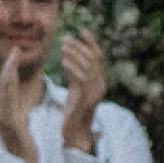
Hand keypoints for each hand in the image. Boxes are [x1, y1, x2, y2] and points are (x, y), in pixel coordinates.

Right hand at [0, 48, 39, 162]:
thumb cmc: (26, 148)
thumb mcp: (24, 126)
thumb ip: (21, 111)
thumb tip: (24, 95)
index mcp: (6, 112)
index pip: (7, 87)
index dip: (10, 70)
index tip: (16, 53)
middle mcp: (0, 114)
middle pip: (2, 86)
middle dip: (8, 67)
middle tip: (15, 50)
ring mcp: (1, 119)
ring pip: (2, 93)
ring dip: (8, 74)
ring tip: (14, 59)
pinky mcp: (6, 125)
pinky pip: (6, 104)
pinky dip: (8, 90)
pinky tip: (11, 80)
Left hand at [59, 30, 106, 154]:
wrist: (74, 132)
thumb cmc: (72, 110)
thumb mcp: (75, 88)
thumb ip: (75, 73)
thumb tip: (69, 56)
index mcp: (99, 81)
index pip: (99, 57)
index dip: (91, 43)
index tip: (82, 30)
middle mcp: (101, 85)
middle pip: (93, 59)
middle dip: (79, 46)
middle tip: (65, 38)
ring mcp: (96, 92)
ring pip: (88, 66)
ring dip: (75, 54)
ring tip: (63, 46)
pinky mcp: (88, 98)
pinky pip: (82, 78)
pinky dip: (73, 67)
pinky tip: (63, 61)